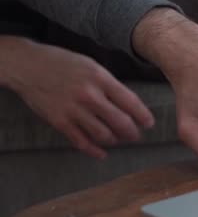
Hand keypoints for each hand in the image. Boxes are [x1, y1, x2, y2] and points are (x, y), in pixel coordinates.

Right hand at [0, 37, 154, 158]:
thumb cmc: (63, 63)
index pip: (130, 101)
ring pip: (103, 135)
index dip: (143, 116)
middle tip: (135, 135)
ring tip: (118, 140)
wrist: (28, 65)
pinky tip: (102, 153)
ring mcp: (73, 110)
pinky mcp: (60, 122)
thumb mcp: (91, 66)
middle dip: (131, 132)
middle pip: (120, 122)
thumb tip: (129, 104)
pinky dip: (94, 150)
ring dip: (114, 141)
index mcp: (100, 78)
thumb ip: (109, 84)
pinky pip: (82, 142)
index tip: (149, 123)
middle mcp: (89, 95)